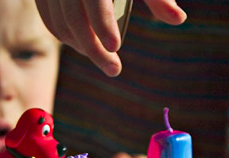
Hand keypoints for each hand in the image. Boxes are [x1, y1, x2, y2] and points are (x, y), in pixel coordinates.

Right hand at [35, 0, 186, 75]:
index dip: (102, 23)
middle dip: (93, 48)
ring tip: (104, 58)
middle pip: (73, 16)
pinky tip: (85, 46)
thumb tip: (178, 19)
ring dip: (80, 46)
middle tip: (114, 70)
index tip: (115, 47)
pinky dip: (66, 37)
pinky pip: (49, 19)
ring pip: (59, 22)